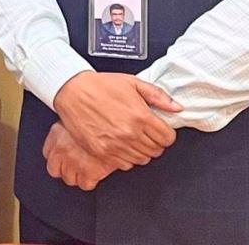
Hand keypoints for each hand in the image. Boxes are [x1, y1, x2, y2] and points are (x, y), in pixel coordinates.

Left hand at [44, 122, 120, 190]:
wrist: (116, 123)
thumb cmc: (101, 117)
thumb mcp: (79, 117)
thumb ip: (72, 127)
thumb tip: (72, 131)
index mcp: (57, 133)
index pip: (47, 152)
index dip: (57, 156)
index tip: (63, 157)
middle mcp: (62, 149)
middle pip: (54, 169)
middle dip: (64, 169)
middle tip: (75, 166)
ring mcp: (74, 162)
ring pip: (69, 179)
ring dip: (77, 176)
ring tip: (87, 169)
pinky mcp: (89, 172)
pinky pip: (85, 185)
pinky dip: (90, 181)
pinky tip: (95, 174)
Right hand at [52, 71, 181, 165]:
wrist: (71, 90)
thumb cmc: (99, 86)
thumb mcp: (132, 82)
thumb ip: (158, 96)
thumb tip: (176, 107)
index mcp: (140, 116)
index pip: (168, 138)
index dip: (166, 134)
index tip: (160, 130)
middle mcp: (129, 133)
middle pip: (156, 150)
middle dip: (154, 142)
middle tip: (145, 133)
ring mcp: (115, 145)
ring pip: (142, 160)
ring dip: (141, 151)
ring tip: (132, 138)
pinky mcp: (102, 152)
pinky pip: (124, 165)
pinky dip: (126, 158)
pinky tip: (121, 144)